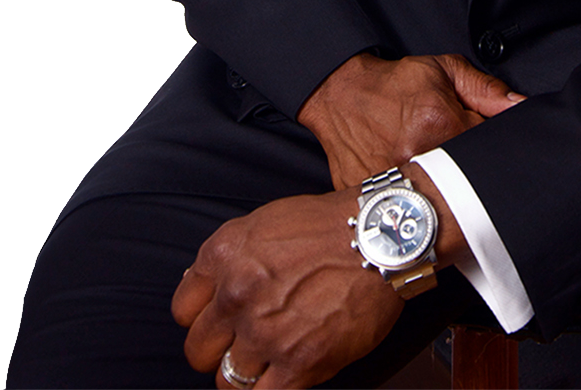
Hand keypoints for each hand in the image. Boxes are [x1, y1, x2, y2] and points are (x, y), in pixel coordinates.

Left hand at [172, 190, 400, 388]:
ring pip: (227, 380)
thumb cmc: (328, 226)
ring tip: (271, 357)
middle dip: (219, 350)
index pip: (183, 311)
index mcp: (224, 255)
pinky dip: (271, 389)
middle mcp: (237, 294)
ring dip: (247, 373)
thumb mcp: (264, 224)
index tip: (221, 321)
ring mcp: (266, 331)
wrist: (381, 236)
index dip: (203, 318)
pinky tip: (287, 373)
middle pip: (198, 351)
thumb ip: (228, 260)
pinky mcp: (299, 363)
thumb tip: (202, 290)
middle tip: (245, 343)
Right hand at [298, 51, 523, 189]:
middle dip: (473, 183)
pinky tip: (418, 199)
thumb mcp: (444, 71)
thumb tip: (520, 108)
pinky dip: (415, 210)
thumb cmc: (394, 85)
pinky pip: (405, 214)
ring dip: (445, 201)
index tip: (495, 156)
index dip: (496, 154)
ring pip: (436, 206)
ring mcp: (392, 182)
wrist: (341, 94)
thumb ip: (486, 90)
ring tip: (443, 188)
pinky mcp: (373, 199)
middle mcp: (415, 156)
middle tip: (469, 176)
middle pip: (466, 186)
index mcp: (440, 123)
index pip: (489, 151)